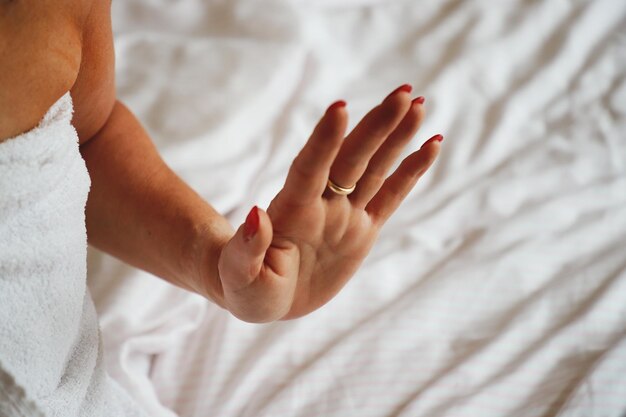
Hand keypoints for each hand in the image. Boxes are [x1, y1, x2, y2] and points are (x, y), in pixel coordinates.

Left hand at [214, 84, 441, 321]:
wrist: (268, 294)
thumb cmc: (248, 289)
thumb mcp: (241, 278)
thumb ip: (248, 249)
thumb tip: (258, 215)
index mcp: (291, 212)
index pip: (310, 169)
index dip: (324, 141)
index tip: (340, 108)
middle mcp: (322, 204)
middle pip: (352, 159)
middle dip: (376, 127)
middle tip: (403, 93)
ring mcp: (345, 214)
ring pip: (375, 168)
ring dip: (396, 136)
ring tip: (418, 103)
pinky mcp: (363, 228)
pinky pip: (392, 196)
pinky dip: (411, 171)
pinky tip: (431, 144)